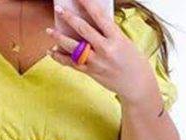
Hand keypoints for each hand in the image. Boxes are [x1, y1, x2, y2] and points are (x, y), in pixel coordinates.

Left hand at [48, 0, 162, 108]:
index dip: (87, 4)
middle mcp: (105, 49)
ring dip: (60, 38)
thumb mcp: (124, 41)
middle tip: (59, 10)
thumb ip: (108, 33)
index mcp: (116, 37)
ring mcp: (97, 62)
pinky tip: (52, 52)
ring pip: (74, 48)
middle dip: (69, 18)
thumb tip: (92, 22)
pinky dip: (61, 58)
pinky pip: (72, 64)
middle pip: (83, 30)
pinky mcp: (91, 73)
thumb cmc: (133, 61)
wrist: (136, 85)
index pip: (99, 16)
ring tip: (49, 31)